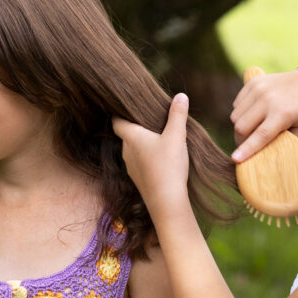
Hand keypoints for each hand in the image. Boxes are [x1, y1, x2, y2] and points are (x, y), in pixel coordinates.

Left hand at [112, 93, 191, 217]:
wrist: (166, 201)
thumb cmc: (168, 165)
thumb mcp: (176, 136)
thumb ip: (178, 115)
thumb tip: (180, 95)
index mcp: (131, 137)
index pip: (116, 121)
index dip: (118, 113)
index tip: (124, 107)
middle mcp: (126, 151)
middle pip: (126, 135)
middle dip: (136, 127)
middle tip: (150, 120)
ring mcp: (130, 167)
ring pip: (133, 150)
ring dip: (143, 144)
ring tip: (159, 139)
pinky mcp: (138, 179)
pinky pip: (139, 163)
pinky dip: (147, 158)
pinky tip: (161, 159)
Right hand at [230, 68, 297, 161]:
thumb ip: (283, 142)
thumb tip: (263, 154)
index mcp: (283, 113)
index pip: (259, 135)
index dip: (246, 149)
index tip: (235, 159)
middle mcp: (268, 99)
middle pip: (241, 126)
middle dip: (241, 140)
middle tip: (246, 146)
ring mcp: (259, 88)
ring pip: (235, 115)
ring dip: (240, 126)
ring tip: (252, 129)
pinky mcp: (254, 82)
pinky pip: (237, 103)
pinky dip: (241, 113)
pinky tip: (253, 114)